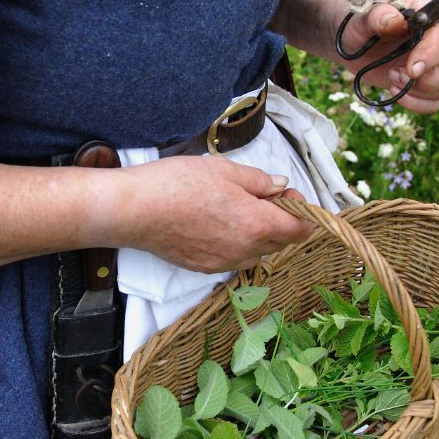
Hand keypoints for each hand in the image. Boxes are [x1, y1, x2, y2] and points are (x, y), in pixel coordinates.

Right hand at [110, 157, 313, 272]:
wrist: (136, 210)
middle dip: (281, 220)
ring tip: (237, 210)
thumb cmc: (178, 184)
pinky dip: (236, 244)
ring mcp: (224, 262)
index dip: (302, 211)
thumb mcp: (225, 170)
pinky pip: (234, 258)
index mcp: (256, 224)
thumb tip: (281, 186)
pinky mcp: (205, 267)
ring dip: (259, 234)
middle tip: (263, 196)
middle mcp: (245, 250)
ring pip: (257, 252)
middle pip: (281, 242)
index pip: (300, 229)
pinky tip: (217, 223)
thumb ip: (259, 181)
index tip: (287, 195)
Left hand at [331, 0, 438, 114]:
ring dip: (417, 92)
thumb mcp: (362, 17)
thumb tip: (395, 21)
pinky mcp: (426, 85)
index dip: (431, 55)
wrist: (351, 42)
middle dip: (432, 80)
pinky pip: (434, 104)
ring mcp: (437, 65)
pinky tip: (394, 92)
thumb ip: (377, 16)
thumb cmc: (359, 24)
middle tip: (400, 76)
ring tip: (391, 77)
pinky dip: (415, 105)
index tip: (411, 70)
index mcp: (429, 15)